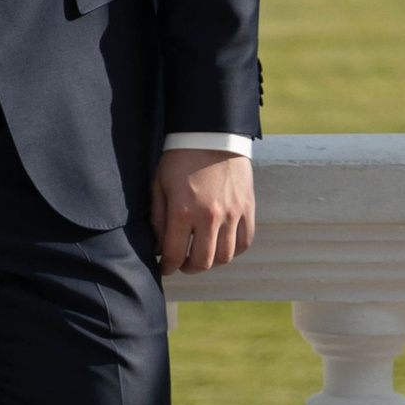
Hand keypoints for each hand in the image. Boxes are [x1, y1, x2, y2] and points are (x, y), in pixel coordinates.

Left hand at [149, 148, 253, 275]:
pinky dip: (234, 251)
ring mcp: (232, 214)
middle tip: (183, 264)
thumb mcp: (159, 186)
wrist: (211, 135)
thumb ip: (158, 220)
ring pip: (225, 257)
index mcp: (182, 212)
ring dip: (212, 263)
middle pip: (202, 262)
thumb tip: (159, 248)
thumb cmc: (180, 159)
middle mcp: (209, 217)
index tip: (165, 268)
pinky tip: (222, 246)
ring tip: (203, 257)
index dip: (167, 267)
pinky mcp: (247, 208)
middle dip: (189, 268)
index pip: (175, 255)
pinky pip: (245, 242)